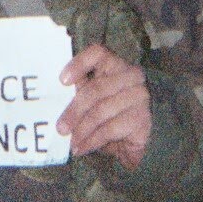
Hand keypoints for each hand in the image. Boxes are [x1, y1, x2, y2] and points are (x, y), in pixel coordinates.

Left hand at [56, 44, 151, 169]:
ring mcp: (139, 96)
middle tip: (60, 128)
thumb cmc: (115, 116)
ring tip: (72, 143)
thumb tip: (57, 99)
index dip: (79, 64)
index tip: (62, 81)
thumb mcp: (96, 102)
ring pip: (101, 111)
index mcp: (115, 65)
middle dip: (75, 111)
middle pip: (96, 89)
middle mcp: (130, 76)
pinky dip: (92, 140)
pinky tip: (82, 148)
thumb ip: (82, 94)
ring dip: (82, 130)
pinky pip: (109, 129)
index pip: (98, 53)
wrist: (146, 139)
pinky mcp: (141, 117)